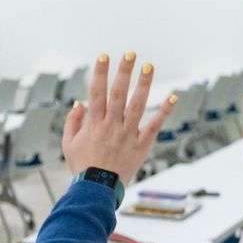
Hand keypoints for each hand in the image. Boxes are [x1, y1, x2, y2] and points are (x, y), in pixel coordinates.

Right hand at [61, 52, 174, 179]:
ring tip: (148, 66)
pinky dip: (165, 111)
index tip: (104, 56)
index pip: (97, 93)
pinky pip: (154, 126)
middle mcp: (111, 126)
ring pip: (137, 105)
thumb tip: (79, 102)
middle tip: (130, 53)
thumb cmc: (82, 166)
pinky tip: (174, 97)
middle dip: (123, 72)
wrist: (96, 189)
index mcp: (93, 124)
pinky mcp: (141, 145)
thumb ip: (72, 121)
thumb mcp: (68, 144)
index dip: (100, 74)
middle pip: (118, 94)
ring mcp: (127, 134)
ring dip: (143, 84)